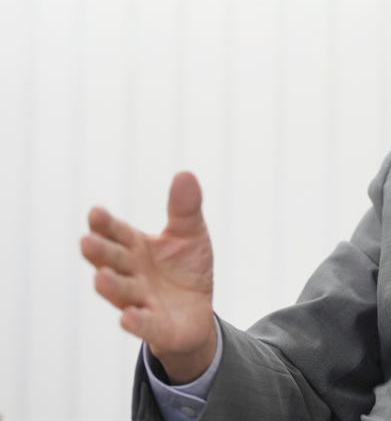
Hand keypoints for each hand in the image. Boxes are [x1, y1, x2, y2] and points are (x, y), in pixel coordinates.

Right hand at [80, 171, 216, 382]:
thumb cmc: (184, 269)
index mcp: (136, 247)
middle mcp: (132, 273)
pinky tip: (127, 316)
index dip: (105, 224)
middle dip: (101, 252)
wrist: (195, 313)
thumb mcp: (190, 234)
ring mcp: (140, 300)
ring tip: (100, 277)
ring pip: (122, 292)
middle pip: (113, 261)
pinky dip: (136, 321)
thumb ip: (185, 208)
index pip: (117, 233)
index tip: (96, 212)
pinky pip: (144, 324)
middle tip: (86, 242)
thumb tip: (185, 174)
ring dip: (111, 286)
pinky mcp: (155, 326)